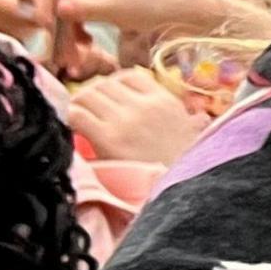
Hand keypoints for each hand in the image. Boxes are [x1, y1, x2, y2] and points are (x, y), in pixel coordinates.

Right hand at [55, 0, 270, 53]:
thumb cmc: (154, 6)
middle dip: (58, 31)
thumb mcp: (117, 10)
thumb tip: (56, 7)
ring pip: (70, 12)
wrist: (186, 8)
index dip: (42, 10)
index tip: (46, 34)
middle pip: (59, 2)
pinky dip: (81, 33)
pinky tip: (87, 47)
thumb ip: (84, 8)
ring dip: (69, 36)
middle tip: (66, 59)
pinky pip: (84, 16)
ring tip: (78, 58)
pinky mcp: (108, 1)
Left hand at [63, 68, 202, 167]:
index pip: (129, 76)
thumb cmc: (188, 168)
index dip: (113, 84)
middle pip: (103, 84)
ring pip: (87, 95)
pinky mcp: (107, 138)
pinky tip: (73, 128)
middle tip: (87, 111)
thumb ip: (192, 122)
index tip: (108, 98)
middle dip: (92, 95)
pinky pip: (77, 113)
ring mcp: (125, 120)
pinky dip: (70, 117)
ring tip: (79, 118)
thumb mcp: (195, 136)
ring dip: (78, 105)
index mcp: (165, 101)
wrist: (184, 192)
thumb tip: (199, 118)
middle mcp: (145, 105)